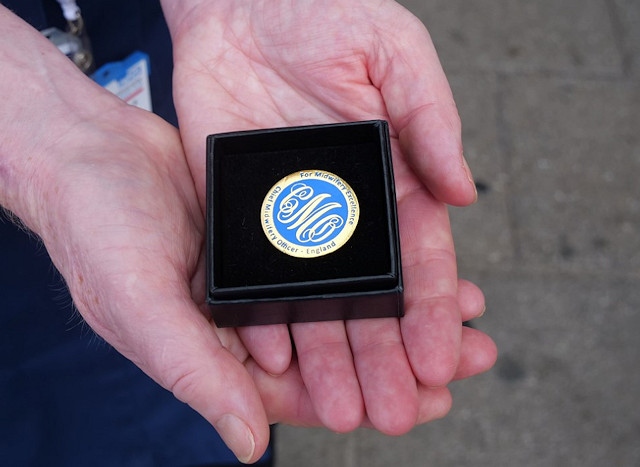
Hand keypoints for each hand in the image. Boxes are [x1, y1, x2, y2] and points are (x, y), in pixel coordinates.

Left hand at [163, 0, 495, 445]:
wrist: (246, 1)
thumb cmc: (327, 15)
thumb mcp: (395, 56)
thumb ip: (430, 122)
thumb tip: (464, 191)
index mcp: (392, 180)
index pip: (422, 259)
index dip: (434, 311)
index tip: (442, 357)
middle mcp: (345, 212)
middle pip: (370, 296)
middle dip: (385, 354)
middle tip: (398, 409)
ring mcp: (293, 217)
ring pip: (316, 299)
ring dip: (330, 353)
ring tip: (341, 407)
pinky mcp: (244, 213)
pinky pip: (256, 274)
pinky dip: (264, 314)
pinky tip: (275, 357)